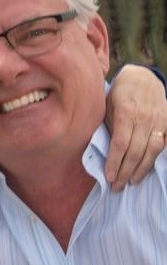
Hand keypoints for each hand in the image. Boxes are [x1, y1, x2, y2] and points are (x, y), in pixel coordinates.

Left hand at [105, 63, 166, 190]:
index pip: (120, 144)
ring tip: (132, 181)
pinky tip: (149, 169)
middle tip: (117, 186)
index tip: (109, 177)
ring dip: (142, 169)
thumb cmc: (118, 94)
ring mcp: (159, 119)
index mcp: (126, 113)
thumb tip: (105, 152)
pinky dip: (158, 157)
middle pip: (136, 151)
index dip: (115, 163)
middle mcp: (144, 117)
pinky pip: (165, 142)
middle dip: (126, 172)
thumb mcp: (107, 106)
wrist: (142, 77)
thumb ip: (108, 127)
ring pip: (153, 150)